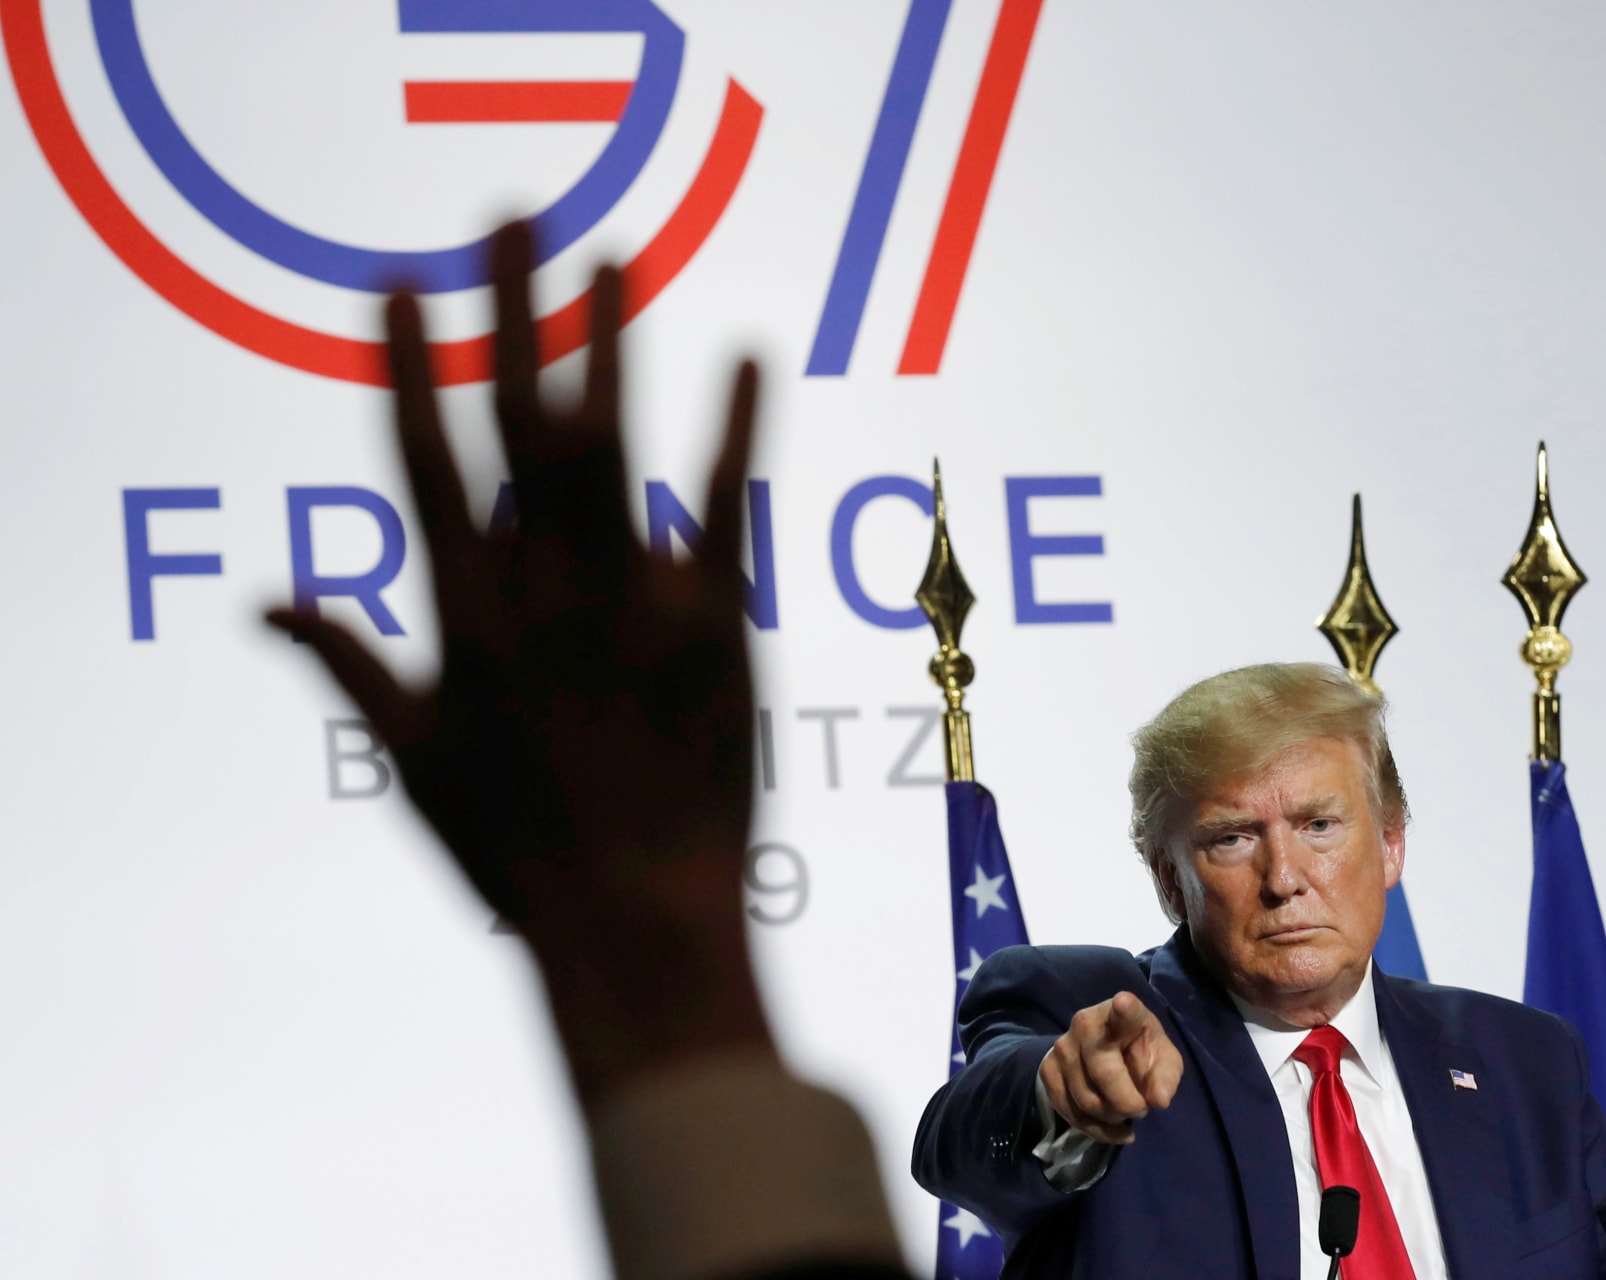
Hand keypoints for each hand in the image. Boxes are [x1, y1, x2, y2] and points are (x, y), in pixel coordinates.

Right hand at [269, 222, 768, 1099]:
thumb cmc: (515, 855)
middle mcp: (540, 587)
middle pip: (519, 419)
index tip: (400, 287)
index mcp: (460, 615)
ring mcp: (633, 599)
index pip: (422, 461)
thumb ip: (343, 664)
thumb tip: (264, 600)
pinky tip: (747, 355)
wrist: (637, 922)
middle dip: (513, 310)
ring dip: (611, 341)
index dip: (409, 367)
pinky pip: (727, 503)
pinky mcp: (717, 624)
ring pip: (615, 442)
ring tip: (615, 255)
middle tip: (514, 217)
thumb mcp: (410, 762)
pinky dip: (736, 426)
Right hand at [1039, 991, 1183, 1142]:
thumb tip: (1159, 1101)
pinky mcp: (1047, 1068)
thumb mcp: (1164, 1061)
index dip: (1125, 1009)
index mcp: (1123, 1014)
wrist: (1103, 1050)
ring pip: (1086, 1100)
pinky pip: (1069, 1112)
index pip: (1125, 1011)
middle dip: (1127, 1103)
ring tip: (1125, 1113)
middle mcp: (1086, 1023)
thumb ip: (1166, 1078)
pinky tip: (1112, 1128)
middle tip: (1141, 1109)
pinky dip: (1095, 1129)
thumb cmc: (1140, 1051)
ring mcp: (1062, 1046)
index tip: (1124, 1003)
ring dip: (1112, 1118)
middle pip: (1104, 1074)